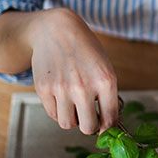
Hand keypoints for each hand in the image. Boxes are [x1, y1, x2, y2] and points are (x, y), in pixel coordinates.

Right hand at [21, 8, 119, 133]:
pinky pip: (53, 114)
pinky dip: (59, 110)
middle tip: (88, 115)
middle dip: (89, 125)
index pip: (110, 120)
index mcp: (105, 81)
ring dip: (72, 118)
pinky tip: (62, 95)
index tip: (105, 126)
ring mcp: (62, 89)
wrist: (57, 29)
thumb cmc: (85, 49)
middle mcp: (83, 87)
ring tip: (74, 103)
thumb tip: (113, 125)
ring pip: (68, 124)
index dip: (108, 127)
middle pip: (88, 128)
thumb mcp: (105, 68)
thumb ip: (109, 97)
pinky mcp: (44, 89)